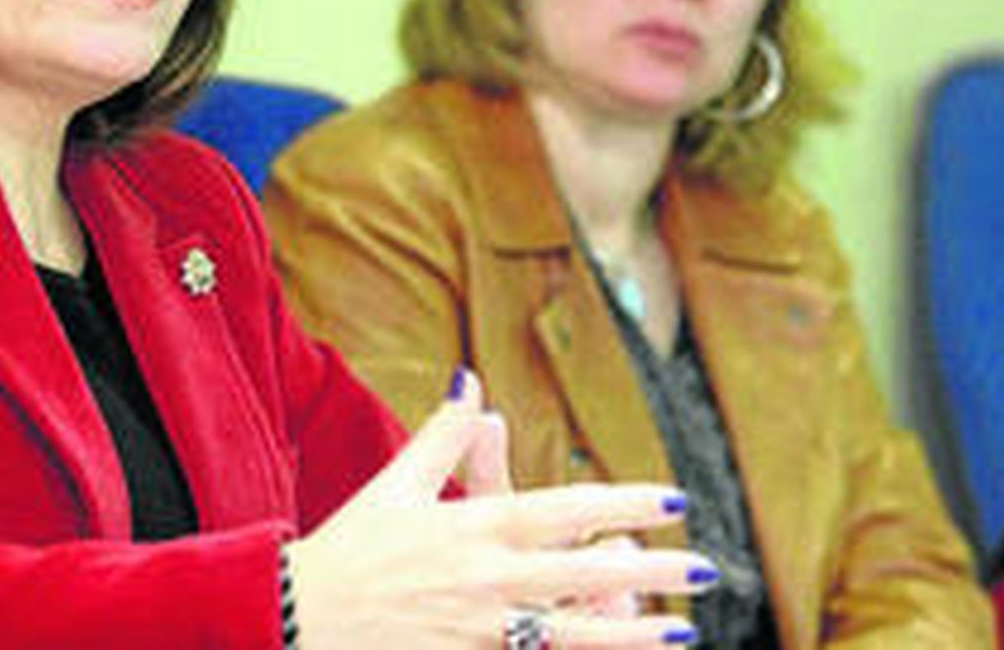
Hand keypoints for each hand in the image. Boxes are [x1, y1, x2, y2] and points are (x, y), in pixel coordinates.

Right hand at [287, 370, 712, 647]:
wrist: (296, 616)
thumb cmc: (350, 547)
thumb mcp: (395, 484)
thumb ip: (441, 434)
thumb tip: (469, 379)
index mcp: (471, 527)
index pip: (564, 511)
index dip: (624, 504)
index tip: (673, 501)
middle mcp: (483, 579)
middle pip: (581, 573)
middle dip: (650, 571)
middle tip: (706, 570)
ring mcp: (478, 630)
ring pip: (569, 633)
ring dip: (629, 633)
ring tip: (681, 631)